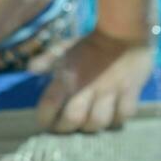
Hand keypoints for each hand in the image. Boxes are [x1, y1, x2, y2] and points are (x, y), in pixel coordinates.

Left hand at [27, 26, 155, 133]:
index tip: (44, 123)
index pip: (50, 103)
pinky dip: (116, 120)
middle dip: (66, 128)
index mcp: (69, 75)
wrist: (121, 32)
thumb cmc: (89, 44)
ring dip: (91, 127)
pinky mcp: (130, 93)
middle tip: (64, 128)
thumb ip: (47, 59)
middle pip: (73, 119)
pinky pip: (123, 115)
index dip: (45, 118)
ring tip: (87, 124)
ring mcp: (110, 91)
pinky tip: (112, 117)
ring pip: (98, 122)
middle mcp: (87, 86)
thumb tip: (30, 69)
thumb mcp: (65, 47)